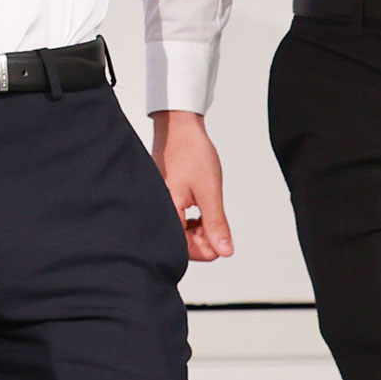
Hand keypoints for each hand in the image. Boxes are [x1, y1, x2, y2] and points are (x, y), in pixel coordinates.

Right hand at [150, 109, 233, 262]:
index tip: (218, 235)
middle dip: (200, 239)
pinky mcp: (159, 200)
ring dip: (195, 230)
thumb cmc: (190, 152)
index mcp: (166, 210)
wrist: (179, 128)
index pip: (183, 249)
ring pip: (176, 233)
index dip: (206, 247)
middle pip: (179, 244)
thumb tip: (224, 250)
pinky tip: (195, 209)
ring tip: (206, 212)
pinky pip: (172, 220)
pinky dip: (187, 220)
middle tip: (213, 221)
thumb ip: (216, 224)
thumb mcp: (210, 191)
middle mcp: (156, 210)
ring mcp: (156, 205)